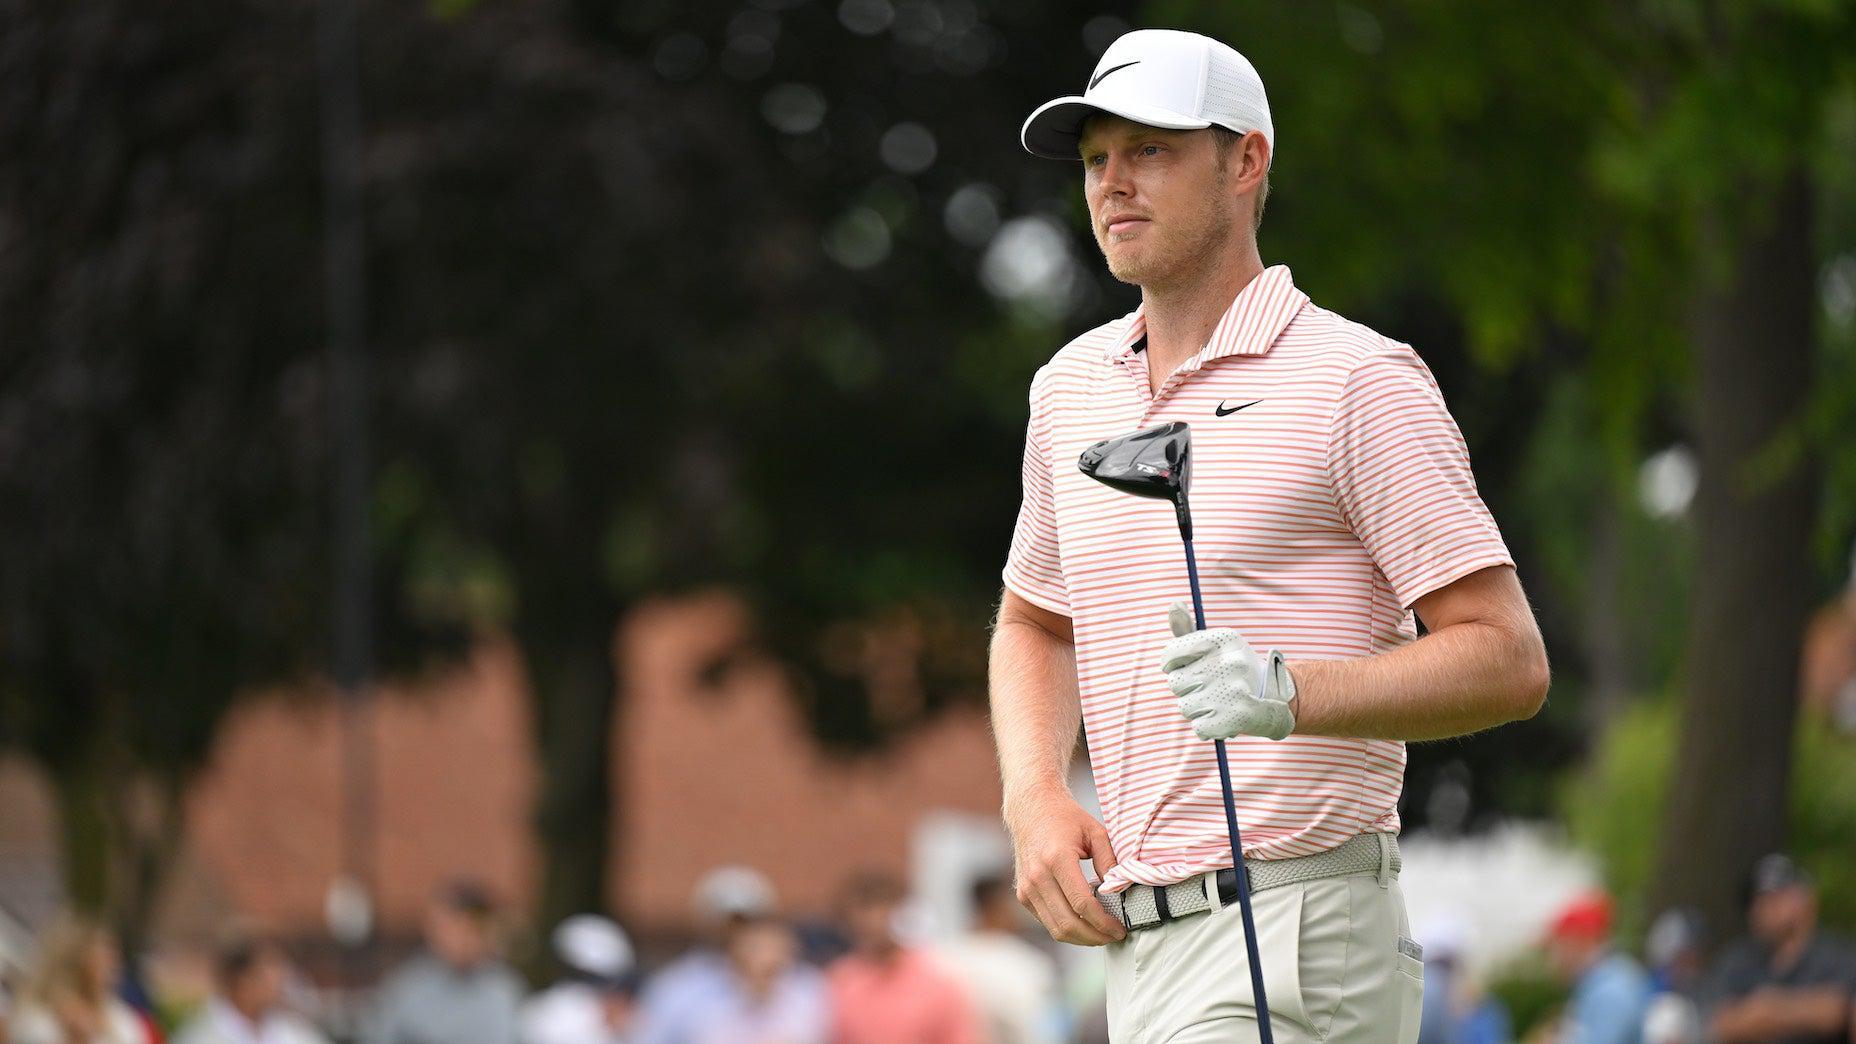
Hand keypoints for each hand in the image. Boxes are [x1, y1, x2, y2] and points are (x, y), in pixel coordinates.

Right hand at [1004, 788, 1125, 944]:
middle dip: (1095, 936)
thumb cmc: (1065, 818)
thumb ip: (1110, 862)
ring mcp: (1027, 888)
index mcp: (1057, 859)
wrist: (1031, 809)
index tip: (1120, 929)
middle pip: (1068, 923)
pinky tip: (1084, 924)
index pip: (1082, 904)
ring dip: (1081, 938)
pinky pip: (1047, 922)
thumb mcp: (1095, 832)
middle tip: (1114, 936)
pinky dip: (1067, 929)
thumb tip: (1120, 891)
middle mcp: (1038, 876)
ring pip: (1055, 929)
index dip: (1104, 922)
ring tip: (1101, 935)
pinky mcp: (1023, 894)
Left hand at [1159, 601, 1296, 740]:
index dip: (1172, 665)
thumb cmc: (1232, 670)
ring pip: (1185, 707)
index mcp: (1223, 640)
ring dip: (1197, 710)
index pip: (1170, 654)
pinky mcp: (1236, 718)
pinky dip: (1208, 728)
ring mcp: (1234, 691)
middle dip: (1186, 689)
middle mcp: (1230, 663)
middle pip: (1175, 683)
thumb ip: (1188, 631)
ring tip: (1219, 702)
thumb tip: (1174, 604)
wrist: (1274, 699)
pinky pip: (1198, 728)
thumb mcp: (1215, 646)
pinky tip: (1224, 718)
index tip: (1185, 668)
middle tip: (1210, 687)